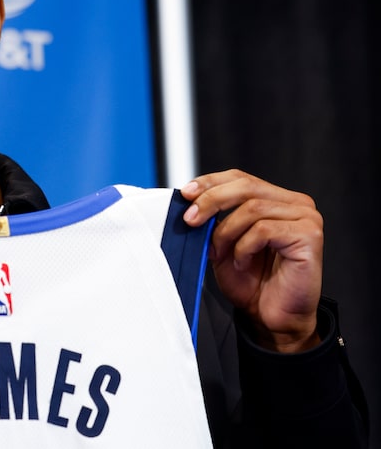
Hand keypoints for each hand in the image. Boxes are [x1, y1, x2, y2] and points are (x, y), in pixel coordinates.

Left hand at [181, 169, 322, 352]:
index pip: (240, 178)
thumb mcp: (222, 243)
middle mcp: (295, 203)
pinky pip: (264, 230)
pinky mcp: (309, 236)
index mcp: (276, 199)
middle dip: (211, 201)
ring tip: (220, 253)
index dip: (211, 182)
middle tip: (190, 220)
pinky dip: (244, 247)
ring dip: (226, 232)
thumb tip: (188, 199)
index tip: (186, 193)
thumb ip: (212, 219)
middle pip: (246, 186)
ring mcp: (306, 218)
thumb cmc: (251, 282)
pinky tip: (242, 262)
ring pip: (252, 208)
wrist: (271, 317)